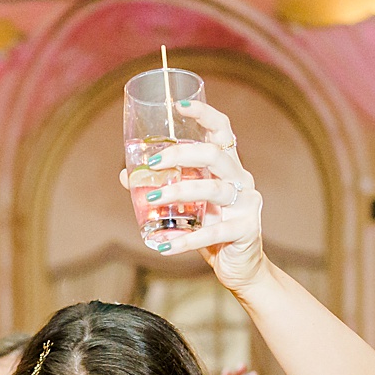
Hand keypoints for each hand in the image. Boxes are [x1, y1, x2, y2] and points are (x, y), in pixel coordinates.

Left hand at [116, 95, 265, 289]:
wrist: (240, 268)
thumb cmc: (212, 230)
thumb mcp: (188, 206)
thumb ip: (164, 188)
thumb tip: (126, 175)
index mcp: (228, 167)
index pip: (222, 131)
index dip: (204, 114)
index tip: (179, 106)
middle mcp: (241, 180)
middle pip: (214, 155)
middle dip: (182, 154)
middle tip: (153, 164)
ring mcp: (247, 204)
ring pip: (213, 190)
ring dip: (178, 192)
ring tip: (152, 200)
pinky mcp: (246, 230)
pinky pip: (212, 232)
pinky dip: (185, 240)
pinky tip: (163, 245)